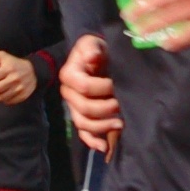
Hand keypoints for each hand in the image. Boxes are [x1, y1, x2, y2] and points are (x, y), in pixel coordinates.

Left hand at [0, 49, 37, 105]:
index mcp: (8, 68)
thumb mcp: (2, 55)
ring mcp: (19, 89)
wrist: (34, 71)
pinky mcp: (22, 96)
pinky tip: (4, 92)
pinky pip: (7, 102)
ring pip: (0, 97)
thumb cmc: (14, 63)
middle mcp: (14, 79)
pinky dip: (3, 98)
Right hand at [61, 36, 120, 150]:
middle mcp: (68, 93)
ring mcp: (74, 107)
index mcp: (69, 75)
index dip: (102, 88)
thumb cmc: (96, 50)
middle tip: (121, 105)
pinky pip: (83, 133)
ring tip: (120, 123)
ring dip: (102, 126)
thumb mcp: (94, 43)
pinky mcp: (81, 117)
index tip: (116, 84)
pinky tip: (104, 147)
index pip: (84, 87)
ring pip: (83, 124)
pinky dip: (92, 141)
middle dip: (105, 109)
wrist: (97, 58)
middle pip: (84, 109)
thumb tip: (93, 56)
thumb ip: (92, 47)